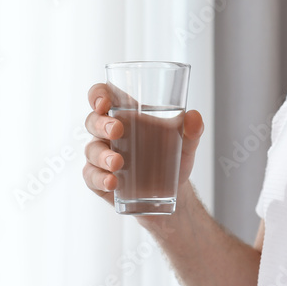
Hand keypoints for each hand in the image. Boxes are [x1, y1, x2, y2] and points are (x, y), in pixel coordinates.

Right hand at [82, 83, 204, 204]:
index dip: (98, 94)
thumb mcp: (186, 142)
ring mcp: (101, 155)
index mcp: (127, 114)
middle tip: (117, 131)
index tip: (104, 102)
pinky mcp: (98, 178)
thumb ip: (192, 129)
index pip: (103, 95)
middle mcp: (109, 132)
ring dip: (103, 155)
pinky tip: (113, 182)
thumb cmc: (174, 157)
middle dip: (101, 124)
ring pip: (91, 149)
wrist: (172, 191)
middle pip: (93, 120)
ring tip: (118, 163)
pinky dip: (100, 178)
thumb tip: (195, 117)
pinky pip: (91, 176)